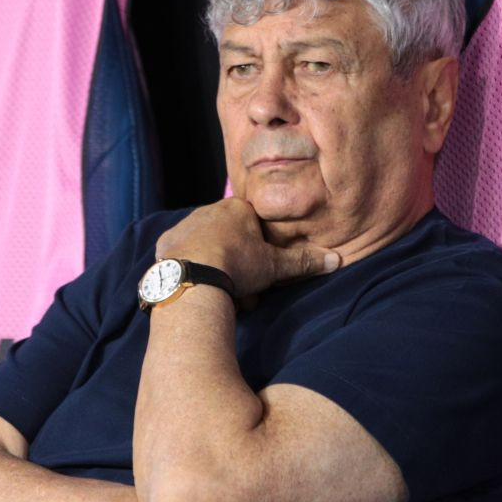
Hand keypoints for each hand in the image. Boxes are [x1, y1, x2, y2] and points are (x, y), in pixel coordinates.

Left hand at [154, 198, 338, 299]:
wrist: (194, 277)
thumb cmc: (238, 266)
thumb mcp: (274, 266)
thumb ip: (302, 261)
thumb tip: (336, 260)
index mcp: (237, 209)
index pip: (252, 226)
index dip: (258, 252)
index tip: (258, 274)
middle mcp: (209, 211)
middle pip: (228, 237)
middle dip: (236, 264)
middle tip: (240, 291)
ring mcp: (185, 225)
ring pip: (205, 246)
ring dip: (214, 266)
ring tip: (218, 292)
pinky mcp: (165, 243)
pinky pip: (180, 254)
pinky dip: (189, 267)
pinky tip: (195, 283)